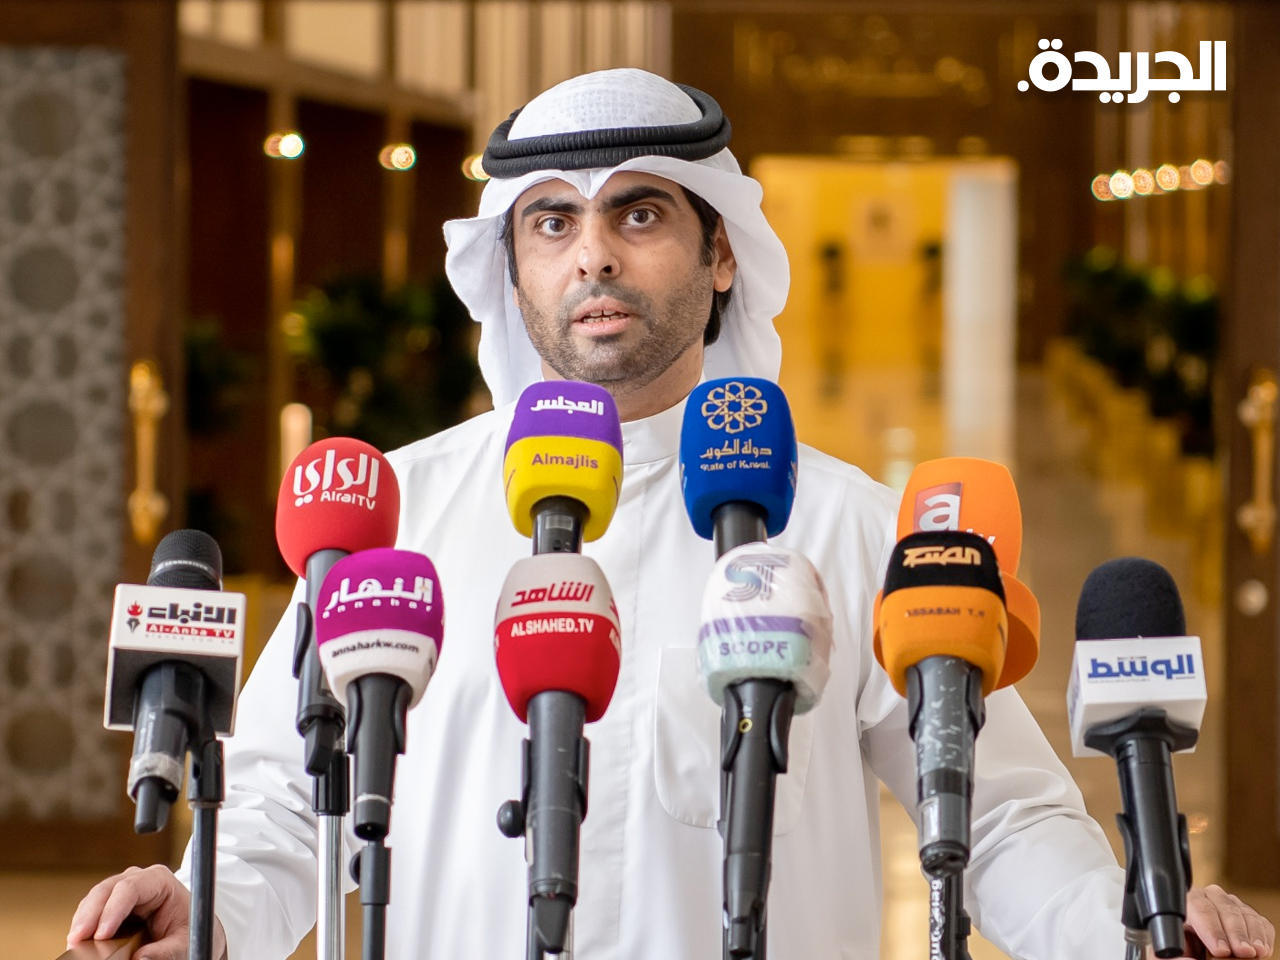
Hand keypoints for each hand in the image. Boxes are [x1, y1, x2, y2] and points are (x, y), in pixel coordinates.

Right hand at [66, 864, 227, 959]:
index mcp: (159, 881)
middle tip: (77, 940)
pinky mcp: (109, 906)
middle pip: (106, 890)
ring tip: (74, 944)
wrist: (189, 929)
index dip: (113, 909)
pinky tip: (78, 942)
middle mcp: (138, 880)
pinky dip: (83, 927)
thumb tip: (139, 959)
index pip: (131, 887)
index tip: (102, 934)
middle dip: (89, 914)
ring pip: (93, 900)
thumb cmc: (190, 930)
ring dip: (82, 921)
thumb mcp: (186, 942)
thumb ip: (166, 951)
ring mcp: (120, 891)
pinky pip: (90, 913)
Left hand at [1182, 884, 1274, 958]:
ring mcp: (1228, 905)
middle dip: (1234, 931)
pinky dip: (1262, 934)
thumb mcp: (1173, 954)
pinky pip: (1259, 921)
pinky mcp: (1246, 916)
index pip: (1196, 905)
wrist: (1199, 952)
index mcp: (1183, 905)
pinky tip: (1261, 948)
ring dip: (1251, 933)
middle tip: (1242, 951)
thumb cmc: (1182, 953)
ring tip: (1254, 951)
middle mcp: (1205, 899)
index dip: (1211, 928)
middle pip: (1223, 907)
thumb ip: (1175, 956)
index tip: (1221, 950)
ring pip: (1242, 912)